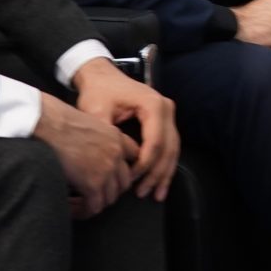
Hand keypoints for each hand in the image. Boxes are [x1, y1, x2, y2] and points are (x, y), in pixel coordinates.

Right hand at [35, 87, 135, 218]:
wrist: (45, 123)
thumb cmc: (56, 119)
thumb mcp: (87, 123)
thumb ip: (97, 139)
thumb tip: (89, 153)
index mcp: (116, 137)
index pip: (133, 157)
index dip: (122, 170)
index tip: (110, 177)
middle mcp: (116, 154)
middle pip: (124, 183)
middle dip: (109, 191)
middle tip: (91, 194)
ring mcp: (107, 170)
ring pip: (110, 198)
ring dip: (95, 203)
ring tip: (78, 203)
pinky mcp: (93, 184)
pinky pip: (94, 207)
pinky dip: (82, 211)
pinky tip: (70, 208)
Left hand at [72, 56, 180, 200]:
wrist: (101, 76)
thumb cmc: (98, 92)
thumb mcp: (96, 111)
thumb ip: (106, 135)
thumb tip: (113, 161)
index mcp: (152, 104)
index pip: (155, 141)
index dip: (145, 164)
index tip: (131, 179)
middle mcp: (166, 108)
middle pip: (169, 147)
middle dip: (157, 174)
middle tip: (144, 193)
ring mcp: (168, 114)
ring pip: (173, 149)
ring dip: (164, 173)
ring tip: (156, 194)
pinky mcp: (164, 120)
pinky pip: (170, 146)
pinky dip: (165, 165)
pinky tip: (160, 182)